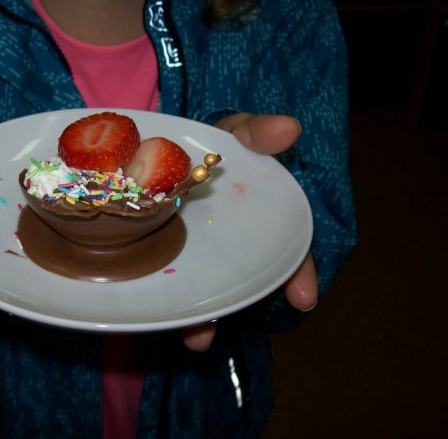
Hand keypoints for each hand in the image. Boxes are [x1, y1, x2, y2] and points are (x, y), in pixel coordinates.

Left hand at [181, 113, 317, 351]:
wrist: (166, 147)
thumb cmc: (214, 143)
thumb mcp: (235, 134)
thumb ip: (257, 133)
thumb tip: (290, 127)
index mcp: (259, 218)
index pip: (289, 250)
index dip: (299, 273)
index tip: (305, 298)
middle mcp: (233, 243)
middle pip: (247, 280)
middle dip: (238, 307)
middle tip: (226, 332)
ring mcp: (200, 252)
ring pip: (211, 290)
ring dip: (205, 318)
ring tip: (196, 339)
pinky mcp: (169, 254)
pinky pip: (174, 284)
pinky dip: (172, 303)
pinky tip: (162, 318)